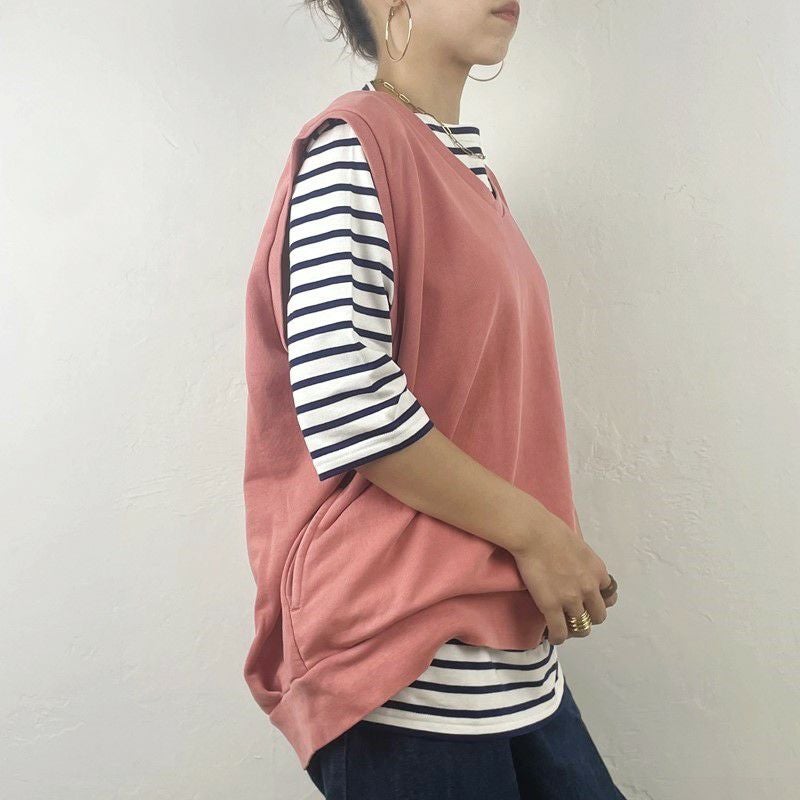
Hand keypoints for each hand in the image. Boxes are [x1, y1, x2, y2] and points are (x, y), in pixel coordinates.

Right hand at [511, 507, 616, 644]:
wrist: (534, 534)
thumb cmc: (552, 530)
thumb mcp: (580, 546)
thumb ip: (583, 563)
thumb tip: (577, 567)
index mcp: (598, 571)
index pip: (610, 596)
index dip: (600, 601)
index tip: (590, 602)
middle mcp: (590, 588)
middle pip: (598, 616)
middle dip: (589, 617)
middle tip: (576, 615)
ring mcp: (571, 599)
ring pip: (581, 626)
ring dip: (573, 628)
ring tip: (563, 627)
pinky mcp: (552, 607)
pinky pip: (560, 631)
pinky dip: (558, 637)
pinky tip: (553, 637)